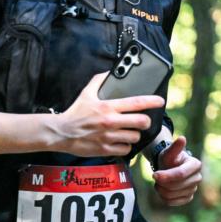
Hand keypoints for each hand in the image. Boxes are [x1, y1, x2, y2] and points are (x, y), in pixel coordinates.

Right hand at [51, 72, 165, 157]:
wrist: (60, 133)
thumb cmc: (74, 113)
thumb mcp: (86, 94)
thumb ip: (98, 81)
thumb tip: (108, 72)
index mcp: (108, 107)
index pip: (137, 102)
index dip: (152, 101)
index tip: (160, 101)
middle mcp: (110, 122)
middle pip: (141, 122)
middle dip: (145, 121)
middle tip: (142, 121)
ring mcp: (108, 136)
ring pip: (135, 137)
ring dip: (134, 134)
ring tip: (129, 132)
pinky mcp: (104, 149)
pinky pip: (125, 149)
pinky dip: (125, 146)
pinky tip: (121, 142)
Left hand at [153, 135, 201, 205]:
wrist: (169, 167)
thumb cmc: (169, 158)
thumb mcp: (170, 152)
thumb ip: (175, 147)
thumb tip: (182, 138)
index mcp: (195, 164)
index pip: (181, 174)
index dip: (166, 176)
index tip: (154, 175)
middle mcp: (197, 177)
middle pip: (176, 186)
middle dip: (161, 183)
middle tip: (155, 176)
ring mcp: (193, 189)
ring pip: (172, 195)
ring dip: (161, 190)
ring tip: (158, 182)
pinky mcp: (188, 198)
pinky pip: (172, 202)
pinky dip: (163, 197)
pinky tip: (162, 189)